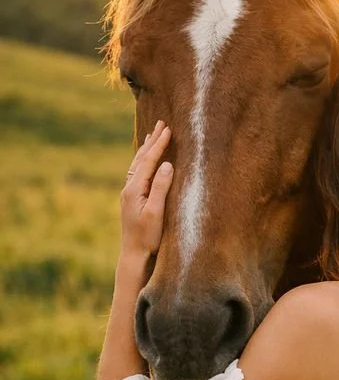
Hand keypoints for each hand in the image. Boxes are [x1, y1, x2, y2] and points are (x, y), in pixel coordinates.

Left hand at [120, 120, 173, 264]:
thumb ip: (161, 187)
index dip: (159, 144)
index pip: (148, 161)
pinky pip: (138, 173)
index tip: (168, 128)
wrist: (134, 255)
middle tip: (161, 123)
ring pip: (137, 164)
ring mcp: (129, 194)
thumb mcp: (156, 212)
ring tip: (151, 135)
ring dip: (146, 149)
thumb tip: (167, 164)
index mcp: (134, 189)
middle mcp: (129, 188)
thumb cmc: (148, 237)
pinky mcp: (132, 200)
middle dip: (152, 141)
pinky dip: (143, 161)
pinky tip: (146, 161)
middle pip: (141, 158)